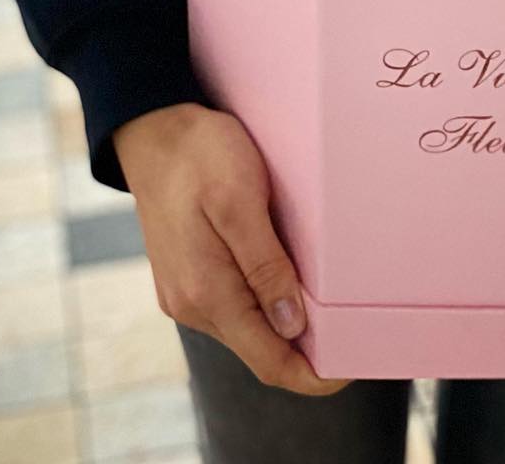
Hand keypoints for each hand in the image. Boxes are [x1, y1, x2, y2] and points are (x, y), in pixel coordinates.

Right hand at [114, 102, 348, 396]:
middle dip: (304, 352)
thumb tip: (291, 327)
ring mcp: (185, 293)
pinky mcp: (186, 275)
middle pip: (259, 349)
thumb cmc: (199, 155)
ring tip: (328, 307)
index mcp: (206, 293)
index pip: (268, 361)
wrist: (151, 128)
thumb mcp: (239, 200)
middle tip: (353, 335)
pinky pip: (232, 305)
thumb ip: (264, 266)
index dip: (312, 375)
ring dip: (285, 327)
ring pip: (246, 328)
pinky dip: (263, 305)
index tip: (351, 369)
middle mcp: (192, 305)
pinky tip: (287, 281)